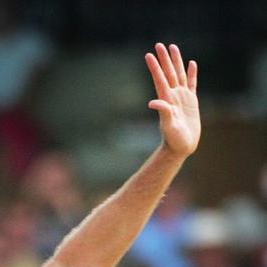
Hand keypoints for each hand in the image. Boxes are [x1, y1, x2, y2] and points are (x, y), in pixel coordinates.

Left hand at [145, 43, 199, 157]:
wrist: (182, 146)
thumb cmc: (174, 138)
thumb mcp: (168, 125)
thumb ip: (163, 112)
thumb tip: (152, 103)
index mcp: (167, 99)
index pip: (160, 79)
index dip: (155, 67)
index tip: (149, 54)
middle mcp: (173, 95)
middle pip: (168, 73)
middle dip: (164, 59)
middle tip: (159, 44)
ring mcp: (182, 97)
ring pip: (179, 74)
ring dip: (176, 61)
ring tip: (173, 47)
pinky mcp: (191, 101)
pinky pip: (192, 84)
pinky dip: (192, 73)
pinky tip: (191, 63)